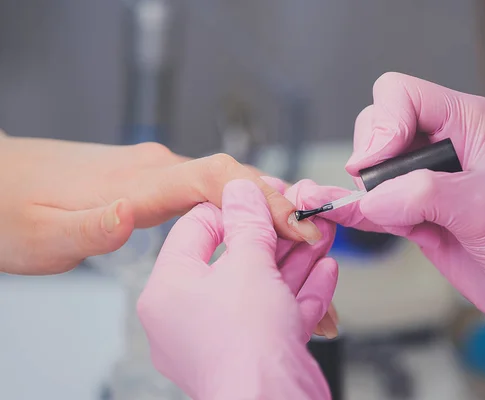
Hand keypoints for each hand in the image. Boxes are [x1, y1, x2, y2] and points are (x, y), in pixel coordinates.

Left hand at [0, 135, 320, 273]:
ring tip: (299, 251)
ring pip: (230, 189)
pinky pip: (213, 198)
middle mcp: (157, 170)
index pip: (217, 179)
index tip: (298, 225)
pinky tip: (257, 239)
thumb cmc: (13, 210)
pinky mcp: (157, 187)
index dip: (263, 199)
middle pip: (236, 181)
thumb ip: (88, 227)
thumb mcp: (42, 235)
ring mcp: (159, 176)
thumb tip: (128, 216)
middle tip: (316, 247)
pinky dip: (244, 217)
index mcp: (141, 180)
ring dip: (267, 216)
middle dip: (281, 209)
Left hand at [137, 179, 335, 399]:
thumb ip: (247, 222)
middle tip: (298, 212)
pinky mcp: (256, 354)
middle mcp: (191, 315)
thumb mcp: (247, 264)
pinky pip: (278, 313)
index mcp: (170, 290)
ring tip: (320, 232)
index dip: (232, 207)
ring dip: (296, 258)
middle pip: (235, 258)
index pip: (196, 229)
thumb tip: (240, 190)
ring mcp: (225, 337)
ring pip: (262, 285)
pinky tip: (325, 268)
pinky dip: (303, 290)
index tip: (262, 196)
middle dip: (275, 234)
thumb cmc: (245, 345)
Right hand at [295, 72, 484, 386]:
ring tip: (361, 209)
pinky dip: (348, 206)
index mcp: (469, 123)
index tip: (376, 163)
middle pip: (377, 125)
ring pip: (369, 165)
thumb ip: (424, 194)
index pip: (402, 95)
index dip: (382, 124)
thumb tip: (371, 196)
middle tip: (380, 188)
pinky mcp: (410, 210)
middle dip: (371, 158)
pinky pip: (368, 202)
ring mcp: (423, 178)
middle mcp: (442, 143)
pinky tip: (328, 208)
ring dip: (357, 186)